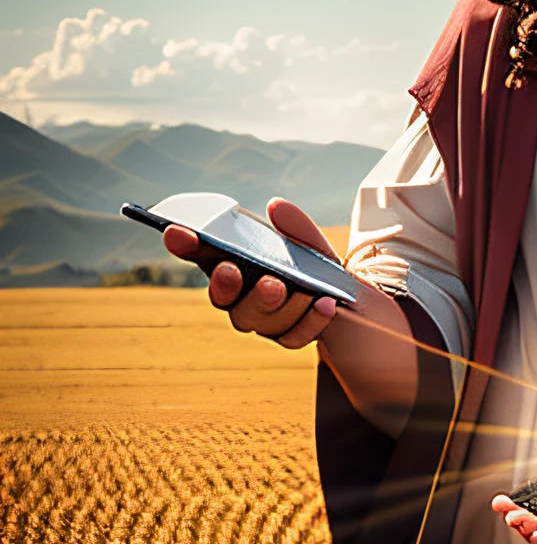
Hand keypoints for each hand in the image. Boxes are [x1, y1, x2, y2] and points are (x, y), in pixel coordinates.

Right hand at [164, 197, 337, 348]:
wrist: (353, 302)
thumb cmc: (321, 269)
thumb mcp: (313, 245)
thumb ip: (296, 228)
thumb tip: (276, 206)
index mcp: (237, 263)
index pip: (203, 254)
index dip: (186, 245)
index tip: (175, 231)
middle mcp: (242, 295)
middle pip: (222, 298)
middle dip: (225, 284)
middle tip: (233, 270)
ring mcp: (263, 319)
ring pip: (255, 319)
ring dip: (270, 303)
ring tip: (292, 287)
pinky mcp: (288, 337)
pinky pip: (292, 336)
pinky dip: (310, 320)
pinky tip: (326, 303)